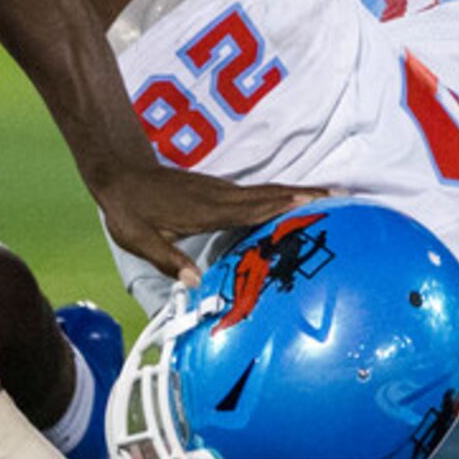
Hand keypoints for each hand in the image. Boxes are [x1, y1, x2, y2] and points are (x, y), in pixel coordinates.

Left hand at [91, 163, 316, 288]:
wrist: (120, 176)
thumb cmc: (130, 210)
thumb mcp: (140, 240)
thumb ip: (168, 261)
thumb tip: (196, 283)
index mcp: (204, 210)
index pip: (250, 210)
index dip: (280, 206)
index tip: (312, 203)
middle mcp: (218, 196)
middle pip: (268, 194)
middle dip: (303, 194)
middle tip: (339, 195)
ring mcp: (219, 190)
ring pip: (265, 191)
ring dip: (296, 192)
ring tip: (328, 196)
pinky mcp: (216, 189)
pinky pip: (255, 192)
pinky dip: (278, 194)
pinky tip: (289, 200)